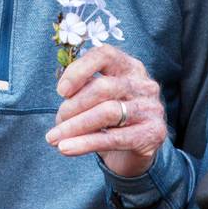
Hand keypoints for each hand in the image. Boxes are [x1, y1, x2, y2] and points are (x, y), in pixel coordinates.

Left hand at [45, 44, 166, 177]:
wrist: (133, 153)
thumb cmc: (110, 120)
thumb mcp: (97, 99)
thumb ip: (83, 90)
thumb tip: (64, 91)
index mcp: (130, 67)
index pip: (104, 55)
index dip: (79, 70)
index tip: (61, 91)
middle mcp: (144, 84)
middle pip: (103, 87)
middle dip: (73, 105)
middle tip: (57, 121)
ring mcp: (151, 109)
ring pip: (107, 112)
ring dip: (75, 126)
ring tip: (55, 138)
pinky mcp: (153, 134)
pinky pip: (114, 138)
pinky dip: (85, 143)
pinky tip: (66, 148)